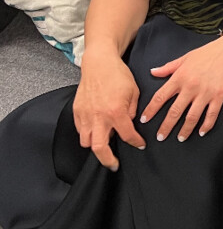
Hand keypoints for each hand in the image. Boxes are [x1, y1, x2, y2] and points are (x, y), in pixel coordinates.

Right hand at [73, 52, 144, 170]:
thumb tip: (129, 124)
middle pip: (99, 148)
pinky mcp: (77, 111)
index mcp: (116, 112)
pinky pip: (80, 130)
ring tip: (105, 144)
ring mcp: (85, 115)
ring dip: (95, 146)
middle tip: (114, 165)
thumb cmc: (118, 75)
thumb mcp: (134, 92)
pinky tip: (97, 130)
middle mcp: (98, 117)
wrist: (99, 63)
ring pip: (86, 141)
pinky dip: (88, 134)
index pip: (127, 136)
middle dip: (107, 160)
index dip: (136, 143)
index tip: (140, 145)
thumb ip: (133, 111)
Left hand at [141, 37, 222, 141]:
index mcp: (180, 77)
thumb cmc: (208, 52)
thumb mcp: (186, 57)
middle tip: (160, 137)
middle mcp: (191, 87)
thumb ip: (169, 67)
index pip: (161, 97)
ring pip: (192, 116)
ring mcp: (206, 92)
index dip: (151, 110)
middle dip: (166, 126)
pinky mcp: (219, 95)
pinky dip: (206, 125)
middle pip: (175, 111)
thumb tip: (152, 72)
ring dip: (185, 129)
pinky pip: (211, 114)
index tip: (144, 120)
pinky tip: (201, 132)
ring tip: (180, 138)